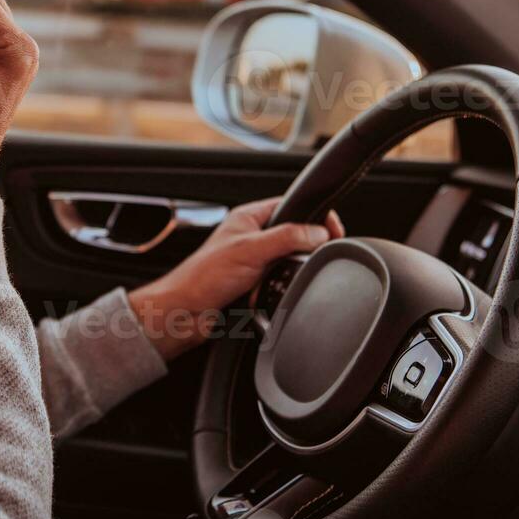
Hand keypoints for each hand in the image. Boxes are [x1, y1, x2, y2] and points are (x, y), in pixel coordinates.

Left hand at [126, 199, 343, 360]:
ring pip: (289, 262)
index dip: (315, 215)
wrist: (185, 313)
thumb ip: (287, 237)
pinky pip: (279, 284)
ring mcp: (253, 260)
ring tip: (282, 278)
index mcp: (248, 217)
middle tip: (316, 256)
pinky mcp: (254, 283)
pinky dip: (279, 290)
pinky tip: (272, 294)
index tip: (333, 230)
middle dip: (304, 248)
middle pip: (294, 235)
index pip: (291, 206)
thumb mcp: (251, 250)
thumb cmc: (202, 277)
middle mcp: (252, 236)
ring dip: (288, 273)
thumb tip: (318, 232)